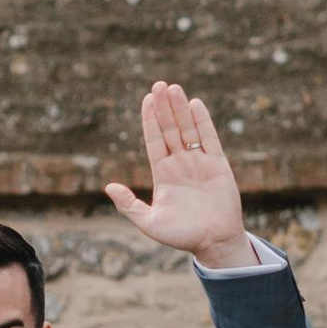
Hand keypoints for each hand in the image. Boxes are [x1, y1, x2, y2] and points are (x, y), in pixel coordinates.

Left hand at [104, 80, 254, 273]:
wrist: (214, 243)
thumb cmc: (182, 236)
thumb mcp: (149, 222)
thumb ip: (129, 205)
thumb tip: (108, 186)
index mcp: (163, 174)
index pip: (155, 141)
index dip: (150, 120)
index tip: (146, 100)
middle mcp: (180, 164)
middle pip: (170, 129)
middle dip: (164, 108)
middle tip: (159, 85)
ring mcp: (199, 163)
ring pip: (188, 129)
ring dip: (181, 109)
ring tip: (174, 88)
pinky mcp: (218, 165)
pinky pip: (209, 139)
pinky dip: (203, 122)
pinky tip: (195, 105)